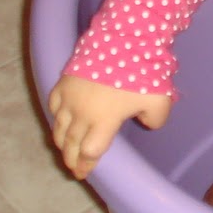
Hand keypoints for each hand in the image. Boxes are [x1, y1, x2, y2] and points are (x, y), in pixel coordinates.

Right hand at [48, 75, 171, 179]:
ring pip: (59, 127)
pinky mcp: (63, 82)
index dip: (85, 165)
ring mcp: (69, 98)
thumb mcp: (159, 100)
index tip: (83, 173)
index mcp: (103, 122)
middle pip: (70, 144)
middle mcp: (81, 114)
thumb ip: (155, 119)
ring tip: (65, 148)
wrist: (122, 40)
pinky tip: (60, 120)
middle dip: (71, 158)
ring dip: (61, 141)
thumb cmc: (141, 72)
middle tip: (73, 167)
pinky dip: (56, 117)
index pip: (89, 152)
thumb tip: (147, 123)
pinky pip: (54, 106)